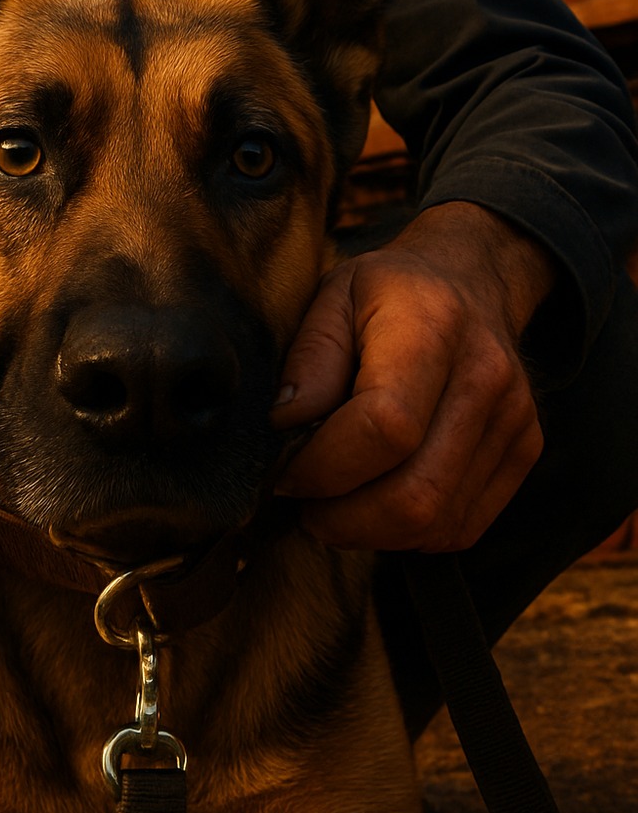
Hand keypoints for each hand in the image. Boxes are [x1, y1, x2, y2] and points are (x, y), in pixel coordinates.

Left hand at [271, 203, 553, 551]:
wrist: (473, 278)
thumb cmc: (388, 289)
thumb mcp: (332, 295)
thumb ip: (308, 358)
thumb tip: (286, 427)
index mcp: (431, 326)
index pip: (386, 427)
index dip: (326, 467)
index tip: (286, 472)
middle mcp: (485, 376)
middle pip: (416, 493)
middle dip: (345, 520)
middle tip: (305, 507)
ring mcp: (515, 419)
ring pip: (439, 522)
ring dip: (372, 533)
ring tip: (336, 506)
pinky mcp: (526, 450)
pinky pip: (463, 527)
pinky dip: (410, 534)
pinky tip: (378, 505)